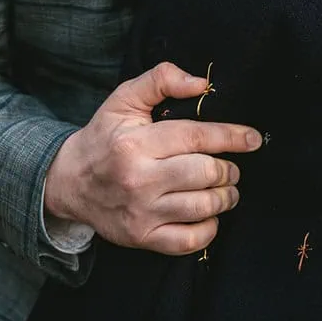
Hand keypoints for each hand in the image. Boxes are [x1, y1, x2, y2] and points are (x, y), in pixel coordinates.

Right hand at [44, 62, 261, 254]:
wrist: (69, 182)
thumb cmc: (104, 137)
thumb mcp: (124, 99)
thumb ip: (161, 80)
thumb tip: (201, 85)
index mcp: (135, 143)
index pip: (196, 137)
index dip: (231, 137)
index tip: (252, 138)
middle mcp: (138, 179)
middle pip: (205, 173)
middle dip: (228, 169)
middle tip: (230, 168)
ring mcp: (141, 212)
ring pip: (203, 206)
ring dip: (225, 197)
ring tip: (226, 188)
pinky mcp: (142, 237)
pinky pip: (189, 240)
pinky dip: (209, 229)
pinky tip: (209, 215)